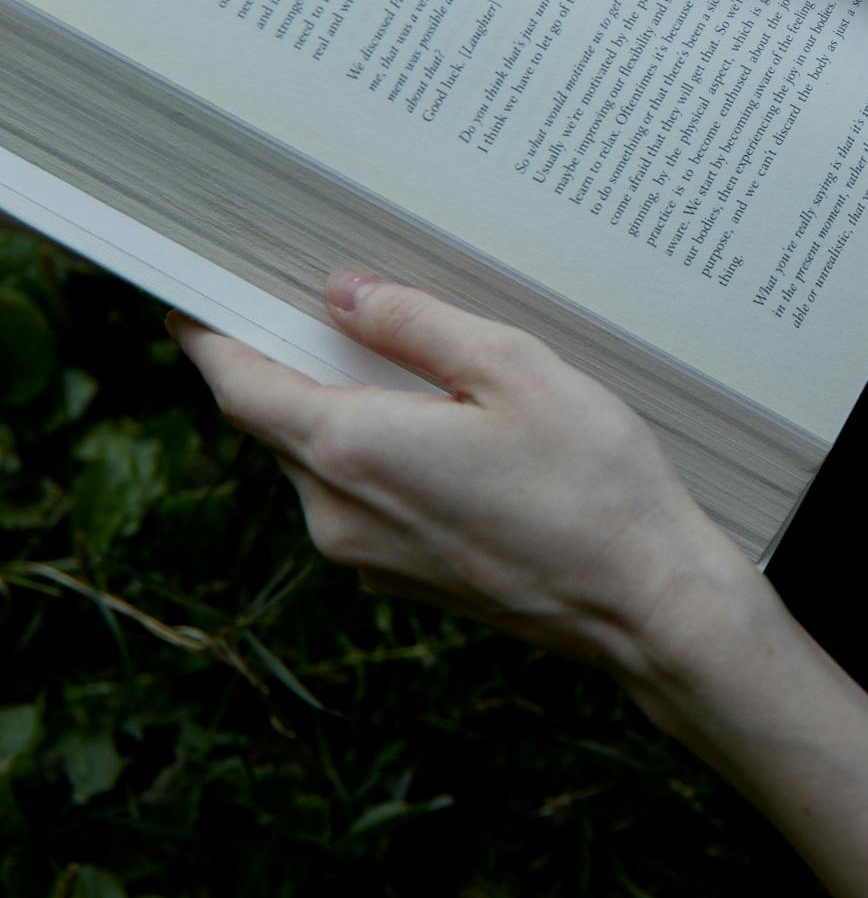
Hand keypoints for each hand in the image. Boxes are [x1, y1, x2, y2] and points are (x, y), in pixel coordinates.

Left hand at [168, 272, 751, 698]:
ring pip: (323, 465)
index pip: (240, 386)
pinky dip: (379, 456)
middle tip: (319, 306)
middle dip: (289, 364)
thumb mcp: (512, 368)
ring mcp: (368, 558)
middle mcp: (338, 515)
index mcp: (352, 450)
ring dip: (342, 411)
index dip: (209, 340)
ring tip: (403, 362)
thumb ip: (416, 325)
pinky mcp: (405, 581)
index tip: (191, 304)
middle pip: (278, 425)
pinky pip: (363, 502)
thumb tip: (342, 294)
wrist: (646, 604)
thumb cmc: (593, 483)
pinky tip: (442, 430)